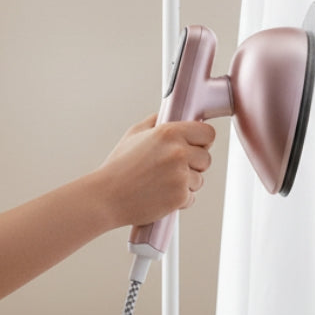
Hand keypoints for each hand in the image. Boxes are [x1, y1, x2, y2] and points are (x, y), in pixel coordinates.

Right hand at [98, 114, 215, 228]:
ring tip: (161, 182)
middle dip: (193, 164)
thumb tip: (171, 115)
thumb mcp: (134, 134)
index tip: (196, 146)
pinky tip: (160, 194)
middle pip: (206, 158)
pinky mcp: (180, 196)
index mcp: (169, 133)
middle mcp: (178, 152)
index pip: (208, 133)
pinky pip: (191, 197)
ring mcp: (180, 175)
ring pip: (199, 179)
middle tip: (171, 168)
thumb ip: (156, 122)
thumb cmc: (118, 168)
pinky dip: (179, 199)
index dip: (202, 141)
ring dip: (185, 183)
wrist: (106, 197)